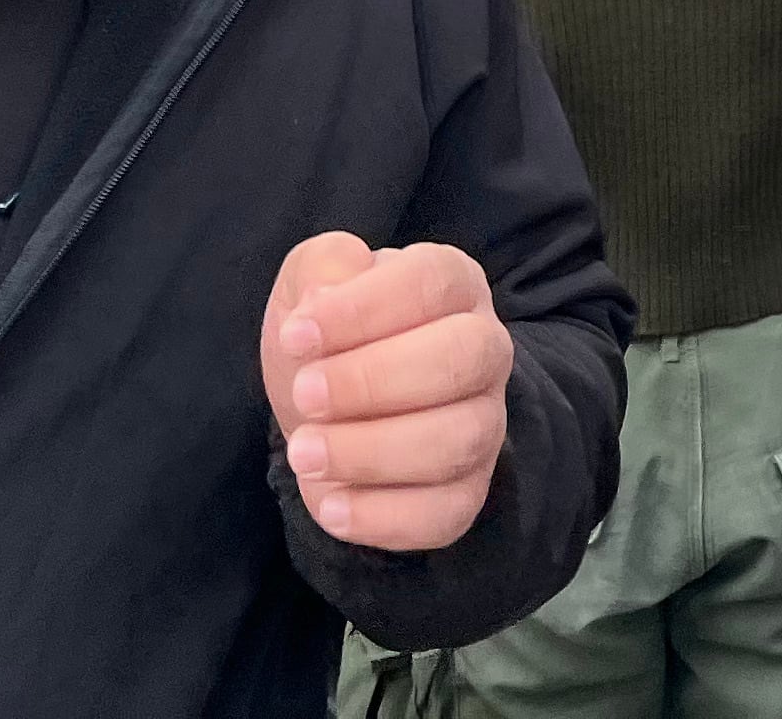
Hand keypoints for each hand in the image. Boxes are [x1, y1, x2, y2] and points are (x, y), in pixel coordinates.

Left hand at [262, 235, 515, 551]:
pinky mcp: (467, 492)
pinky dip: (382, 517)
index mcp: (453, 284)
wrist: (333, 410)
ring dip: (370, 452)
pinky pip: (446, 513)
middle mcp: (485, 350)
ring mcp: (484, 424)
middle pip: (463, 358)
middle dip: (373, 381)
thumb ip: (323, 266)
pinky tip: (329, 504)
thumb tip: (333, 288)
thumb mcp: (311, 282)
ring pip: (458, 441)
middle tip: (304, 395)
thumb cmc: (330, 336)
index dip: (364, 309)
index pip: (433, 282)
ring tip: (303, 452)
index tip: (296, 337)